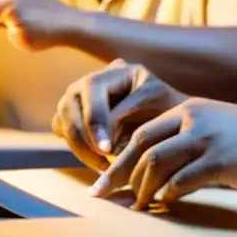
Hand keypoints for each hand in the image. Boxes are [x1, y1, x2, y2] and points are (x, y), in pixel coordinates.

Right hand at [52, 59, 186, 171]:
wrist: (173, 125)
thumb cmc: (169, 113)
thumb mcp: (157, 106)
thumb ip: (127, 113)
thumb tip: (100, 136)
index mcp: (117, 70)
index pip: (92, 89)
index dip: (96, 120)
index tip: (106, 149)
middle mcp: (94, 79)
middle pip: (70, 103)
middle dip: (84, 136)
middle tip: (102, 162)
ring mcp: (80, 96)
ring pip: (63, 118)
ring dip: (79, 145)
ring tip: (102, 166)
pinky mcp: (74, 115)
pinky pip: (62, 130)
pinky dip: (75, 147)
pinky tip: (97, 161)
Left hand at [89, 98, 236, 209]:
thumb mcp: (217, 126)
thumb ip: (188, 138)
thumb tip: (158, 169)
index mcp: (189, 109)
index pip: (142, 131)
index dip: (120, 156)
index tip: (105, 176)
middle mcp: (193, 119)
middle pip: (141, 146)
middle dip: (118, 173)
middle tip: (102, 194)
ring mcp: (206, 140)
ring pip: (156, 164)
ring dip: (141, 189)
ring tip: (137, 205)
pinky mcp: (220, 162)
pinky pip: (181, 181)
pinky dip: (167, 195)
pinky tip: (165, 204)